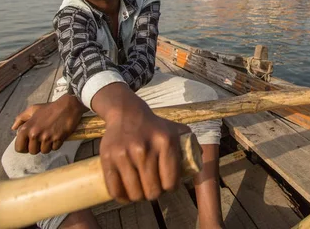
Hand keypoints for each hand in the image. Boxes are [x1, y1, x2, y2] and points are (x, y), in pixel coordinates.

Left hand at [13, 94, 87, 153]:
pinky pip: (55, 149)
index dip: (24, 147)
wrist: (68, 106)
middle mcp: (35, 134)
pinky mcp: (58, 139)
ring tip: (50, 137)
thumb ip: (21, 118)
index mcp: (27, 128)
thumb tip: (13, 128)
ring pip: (44, 151)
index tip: (29, 144)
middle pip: (32, 151)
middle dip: (37, 147)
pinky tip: (58, 136)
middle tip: (42, 139)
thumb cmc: (50, 108)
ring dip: (47, 146)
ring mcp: (47, 137)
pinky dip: (56, 144)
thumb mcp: (33, 109)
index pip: (19, 148)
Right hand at [92, 83, 189, 202]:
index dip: (170, 188)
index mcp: (166, 142)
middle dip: (155, 193)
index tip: (167, 185)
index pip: (171, 182)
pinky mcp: (108, 158)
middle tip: (153, 188)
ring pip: (135, 193)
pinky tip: (126, 194)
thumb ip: (190, 142)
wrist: (127, 113)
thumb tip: (201, 155)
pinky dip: (121, 197)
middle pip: (152, 191)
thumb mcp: (175, 129)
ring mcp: (125, 154)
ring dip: (139, 197)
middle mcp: (145, 149)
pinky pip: (114, 188)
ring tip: (141, 191)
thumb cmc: (155, 125)